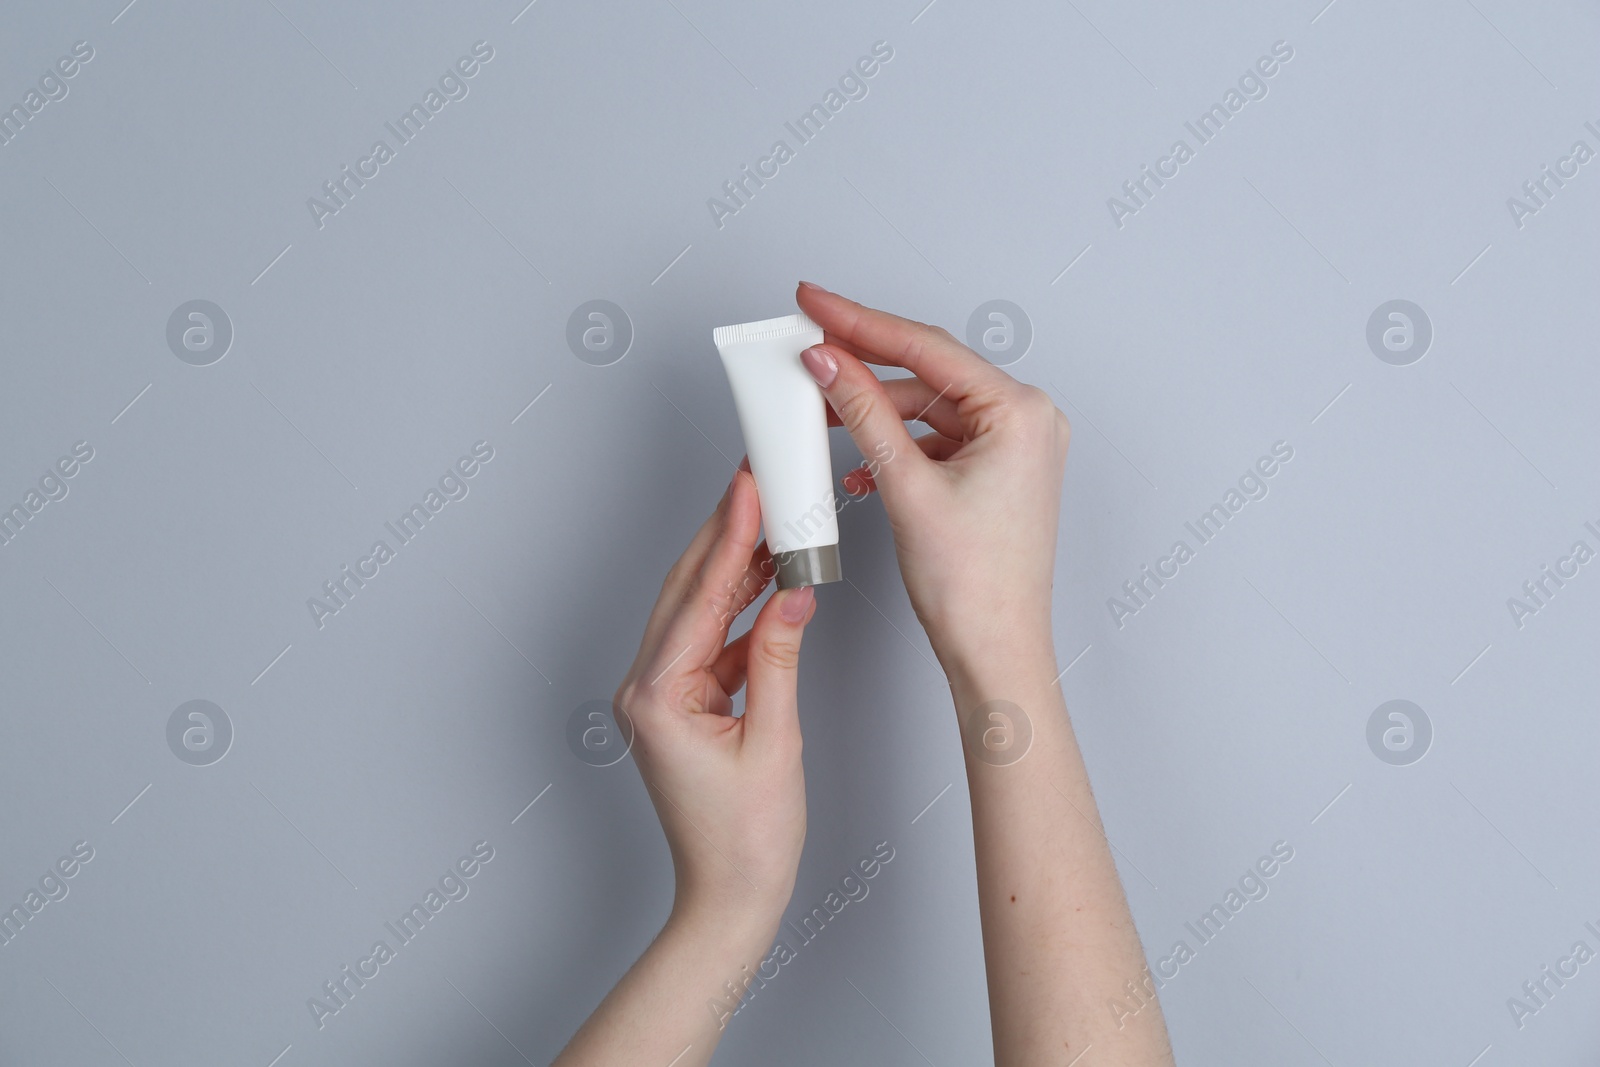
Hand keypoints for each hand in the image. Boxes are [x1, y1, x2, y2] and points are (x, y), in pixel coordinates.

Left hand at [614, 464, 817, 944]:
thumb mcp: (775, 741)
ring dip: (733, 569)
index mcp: (657, 697)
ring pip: (695, 610)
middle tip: (754, 484)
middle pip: (685, 590)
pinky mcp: (680, 705)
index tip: (748, 489)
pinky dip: (739, 613)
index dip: (730, 537)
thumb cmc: (745, 840)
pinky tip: (770, 587)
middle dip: (723, 535)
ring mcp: (659, 697)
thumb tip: (792, 594)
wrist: (729, 897)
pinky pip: (709, 642)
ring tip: (771, 523)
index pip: (698, 597)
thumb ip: (780, 658)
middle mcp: (646, 689)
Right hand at [794, 282, 1069, 672]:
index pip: (926, 347)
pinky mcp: (997, 472)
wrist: (995, 652)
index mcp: (1021, 411)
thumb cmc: (975, 587)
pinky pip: (936, 440)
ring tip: (821, 415)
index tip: (815, 302)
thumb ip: (863, 413)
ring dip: (873, 414)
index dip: (859, 321)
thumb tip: (830, 363)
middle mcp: (1027, 420)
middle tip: (808, 346)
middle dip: (863, 366)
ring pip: (927, 408)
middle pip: (927, 373)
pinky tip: (858, 466)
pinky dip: (895, 447)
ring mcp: (1014, 446)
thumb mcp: (906, 486)